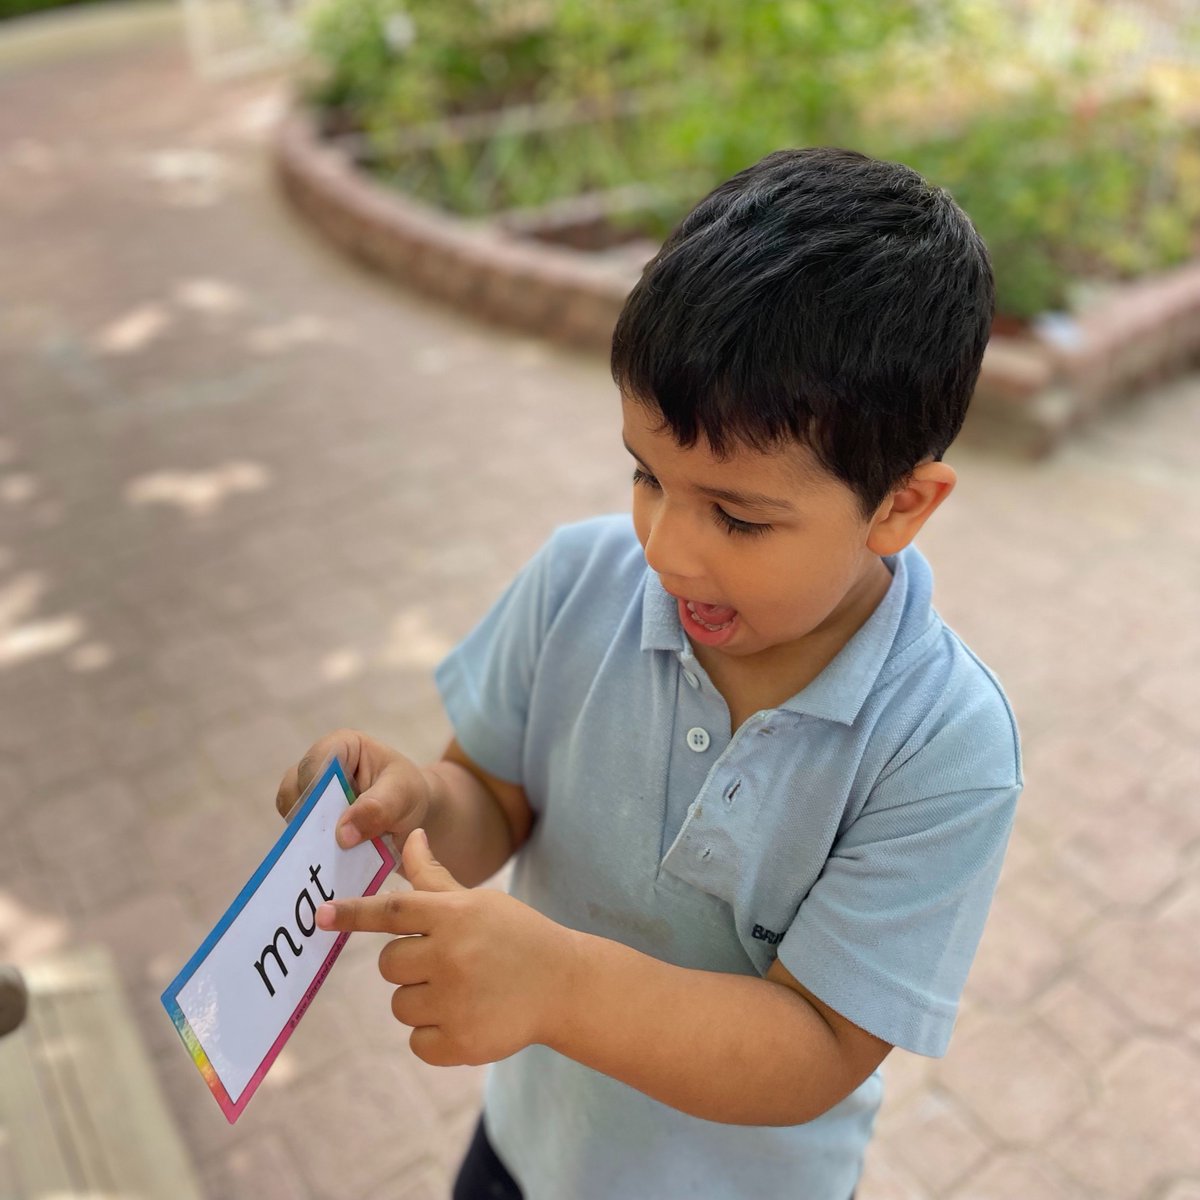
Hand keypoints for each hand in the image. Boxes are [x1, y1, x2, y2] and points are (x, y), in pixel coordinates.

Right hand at [275, 729, 431, 853]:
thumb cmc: (408, 793)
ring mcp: (309, 793)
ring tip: (335, 854)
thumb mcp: (403, 796)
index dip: (316, 790)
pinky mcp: (309, 819)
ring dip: (310, 838)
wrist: (412, 815)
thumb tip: (342, 835)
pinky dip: (312, 849)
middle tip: (333, 845)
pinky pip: (299, 835)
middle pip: (296, 790)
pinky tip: (331, 860)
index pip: (315, 762)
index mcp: (342, 746)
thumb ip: (378, 808)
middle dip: (311, 820)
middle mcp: (318, 766)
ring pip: (293, 815)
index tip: (331, 821)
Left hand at [316, 829, 576, 1066]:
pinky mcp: (460, 1042)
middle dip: (409, 964)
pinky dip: (436, 1035)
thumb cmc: (514, 935)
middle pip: (389, 964)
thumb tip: (409, 835)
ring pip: (400, 1004)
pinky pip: (417, 1041)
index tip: (321, 915)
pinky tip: (469, 1018)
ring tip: (465, 991)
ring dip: (423, 1000)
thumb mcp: (478, 901)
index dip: (354, 913)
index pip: (392, 910)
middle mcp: (452, 956)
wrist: (564, 984)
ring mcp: (456, 1002)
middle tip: (450, 962)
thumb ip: (433, 878)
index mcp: (454, 916)